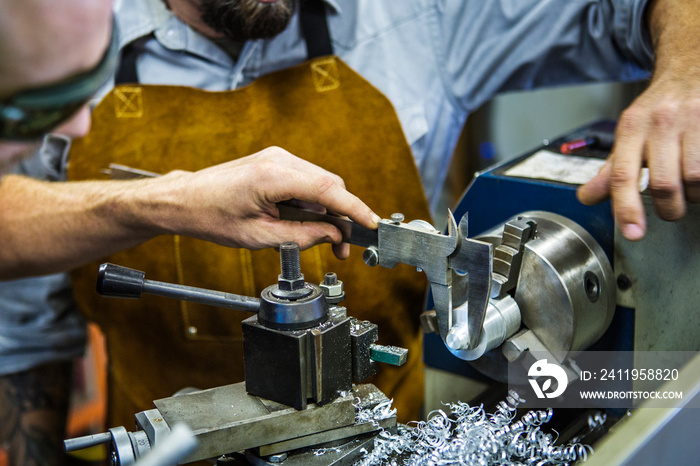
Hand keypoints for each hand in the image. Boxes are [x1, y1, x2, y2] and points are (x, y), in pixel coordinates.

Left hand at [149, 146, 379, 258]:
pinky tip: (311, 224)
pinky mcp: (276, 162)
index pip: (329, 189)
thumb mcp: (259, 236)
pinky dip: (316, 203)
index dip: (355, 209)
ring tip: (326, 242)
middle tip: (341, 249)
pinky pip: (308, 182)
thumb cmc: (212, 216)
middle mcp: (279, 159)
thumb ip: (302, 235)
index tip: (372, 225)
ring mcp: (278, 157)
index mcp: (273, 176)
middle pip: (330, 185)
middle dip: (343, 217)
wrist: (185, 199)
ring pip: (321, 184)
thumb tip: (333, 235)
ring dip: (329, 211)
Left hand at [577, 77, 699, 239]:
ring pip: (696, 179)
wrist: (692, 67)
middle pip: (664, 184)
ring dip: (695, 195)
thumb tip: (586, 198)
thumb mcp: (629, 135)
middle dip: (669, 208)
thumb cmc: (658, 110)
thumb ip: (612, 170)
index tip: (633, 233)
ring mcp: (694, 119)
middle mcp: (661, 121)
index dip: (626, 208)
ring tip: (691, 189)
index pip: (623, 175)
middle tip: (671, 209)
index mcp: (632, 127)